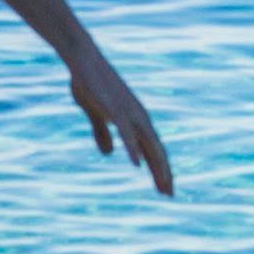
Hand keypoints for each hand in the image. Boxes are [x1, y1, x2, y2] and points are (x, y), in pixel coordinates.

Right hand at [67, 42, 173, 195]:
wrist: (83, 59)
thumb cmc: (90, 83)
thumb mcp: (96, 113)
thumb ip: (103, 133)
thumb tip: (110, 153)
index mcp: (136, 120)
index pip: (153, 149)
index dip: (159, 169)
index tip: (164, 189)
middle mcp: (139, 117)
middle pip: (157, 150)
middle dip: (164, 173)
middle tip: (170, 195)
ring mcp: (129, 112)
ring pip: (149, 144)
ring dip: (157, 166)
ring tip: (163, 185)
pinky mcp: (116, 108)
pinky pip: (128, 133)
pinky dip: (134, 149)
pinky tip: (137, 164)